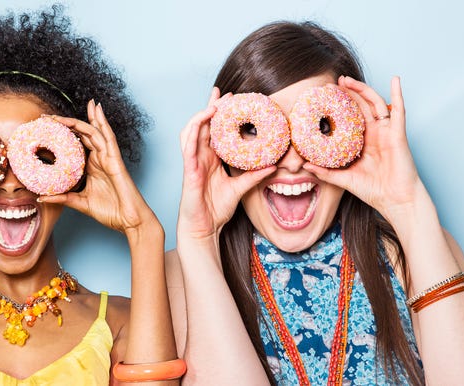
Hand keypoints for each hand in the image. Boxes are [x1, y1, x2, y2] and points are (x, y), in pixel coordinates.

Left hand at [39, 101, 157, 233]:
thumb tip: (42, 197)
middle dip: (68, 122)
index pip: (76, 144)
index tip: (45, 127)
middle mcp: (100, 158)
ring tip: (85, 102)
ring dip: (88, 116)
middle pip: (84, 134)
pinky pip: (108, 138)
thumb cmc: (110, 211)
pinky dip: (103, 122)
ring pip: (96, 131)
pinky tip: (98, 110)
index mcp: (92, 166)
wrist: (129, 221)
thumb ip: (63, 197)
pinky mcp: (115, 160)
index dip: (63, 133)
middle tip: (48, 115)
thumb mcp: (80, 203)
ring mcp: (108, 158)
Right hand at [178, 87, 274, 240]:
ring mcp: (193, 161)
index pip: (214, 130)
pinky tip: (204, 118)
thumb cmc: (216, 210)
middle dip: (212, 106)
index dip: (220, 114)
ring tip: (216, 103)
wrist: (204, 228)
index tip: (232, 99)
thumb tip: (275, 166)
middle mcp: (200, 156)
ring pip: (192, 130)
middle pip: (203, 125)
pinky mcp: (189, 169)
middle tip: (225, 94)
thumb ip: (254, 176)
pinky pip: (189, 145)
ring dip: (202, 114)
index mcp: (210, 159)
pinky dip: (195, 129)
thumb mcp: (240, 188)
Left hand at [303, 76, 425, 220]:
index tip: (323, 98)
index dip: (338, 106)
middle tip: (330, 84)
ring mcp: (387, 132)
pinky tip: (396, 80)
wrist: (395, 201)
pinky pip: (399, 110)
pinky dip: (398, 94)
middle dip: (346, 93)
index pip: (349, 118)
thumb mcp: (343, 179)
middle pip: (360, 106)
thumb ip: (325, 172)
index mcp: (363, 141)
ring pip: (374, 103)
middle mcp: (375, 133)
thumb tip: (304, 165)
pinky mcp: (398, 134)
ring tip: (347, 80)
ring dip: (362, 89)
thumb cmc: (373, 191)